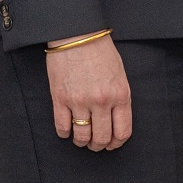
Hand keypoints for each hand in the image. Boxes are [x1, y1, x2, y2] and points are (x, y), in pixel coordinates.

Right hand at [45, 34, 131, 150]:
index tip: (112, 144)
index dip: (116, 143)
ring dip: (82, 142)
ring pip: (81, 136)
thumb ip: (119, 98)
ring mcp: (79, 102)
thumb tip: (116, 120)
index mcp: (121, 95)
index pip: (122, 131)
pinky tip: (67, 130)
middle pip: (101, 138)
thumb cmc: (101, 52)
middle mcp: (101, 102)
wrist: (78, 36)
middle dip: (99, 146)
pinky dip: (65, 133)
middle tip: (95, 145)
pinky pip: (62, 127)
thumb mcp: (120, 75)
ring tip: (81, 139)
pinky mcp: (60, 99)